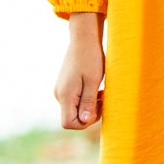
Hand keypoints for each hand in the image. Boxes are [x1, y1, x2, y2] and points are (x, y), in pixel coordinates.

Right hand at [54, 12, 103, 128]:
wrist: (84, 39)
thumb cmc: (91, 58)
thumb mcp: (93, 81)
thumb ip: (88, 102)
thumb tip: (84, 121)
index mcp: (65, 95)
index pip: (68, 123)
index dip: (85, 122)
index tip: (98, 108)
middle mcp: (59, 95)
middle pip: (72, 117)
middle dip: (90, 113)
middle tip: (103, 99)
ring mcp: (61, 90)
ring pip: (74, 109)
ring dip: (89, 106)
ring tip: (101, 92)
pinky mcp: (65, 86)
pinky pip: (74, 100)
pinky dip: (86, 99)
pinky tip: (96, 89)